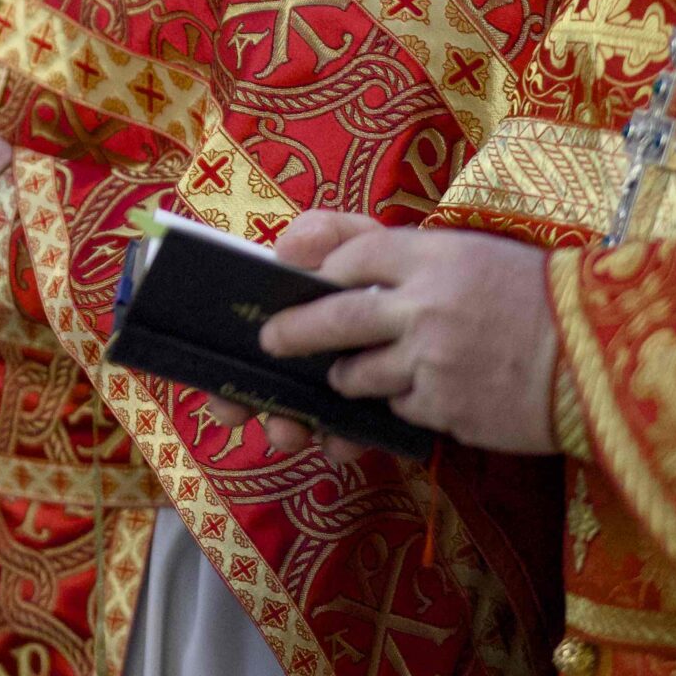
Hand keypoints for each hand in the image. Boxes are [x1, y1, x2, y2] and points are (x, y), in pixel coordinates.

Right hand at [203, 213, 381, 461]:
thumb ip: (325, 234)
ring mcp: (333, 386)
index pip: (238, 334)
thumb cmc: (395, 265)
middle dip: (239, 397)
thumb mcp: (360, 240)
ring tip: (286, 432)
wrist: (463, 308)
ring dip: (283, 425)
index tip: (212, 379)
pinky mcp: (368, 413)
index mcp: (287, 311)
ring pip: (296, 412)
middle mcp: (300, 354)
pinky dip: (338, 439)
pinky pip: (347, 433)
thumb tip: (286, 252)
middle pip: (257, 380)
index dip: (219, 358)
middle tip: (231, 411)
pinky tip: (340, 442)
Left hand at [249, 210, 561, 459]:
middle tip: (271, 341)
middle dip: (293, 332)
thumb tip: (317, 252)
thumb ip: (398, 250)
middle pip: (334, 318)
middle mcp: (425, 306)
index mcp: (434, 256)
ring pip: (358, 375)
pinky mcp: (447, 410)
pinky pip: (399, 409)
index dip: (317, 273)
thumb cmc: (540, 297)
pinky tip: (426, 392)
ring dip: (348, 377)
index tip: (300, 285)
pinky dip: (400, 403)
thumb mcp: (471, 252)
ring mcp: (433, 361)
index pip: (349, 257)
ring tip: (351, 373)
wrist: (605, 356)